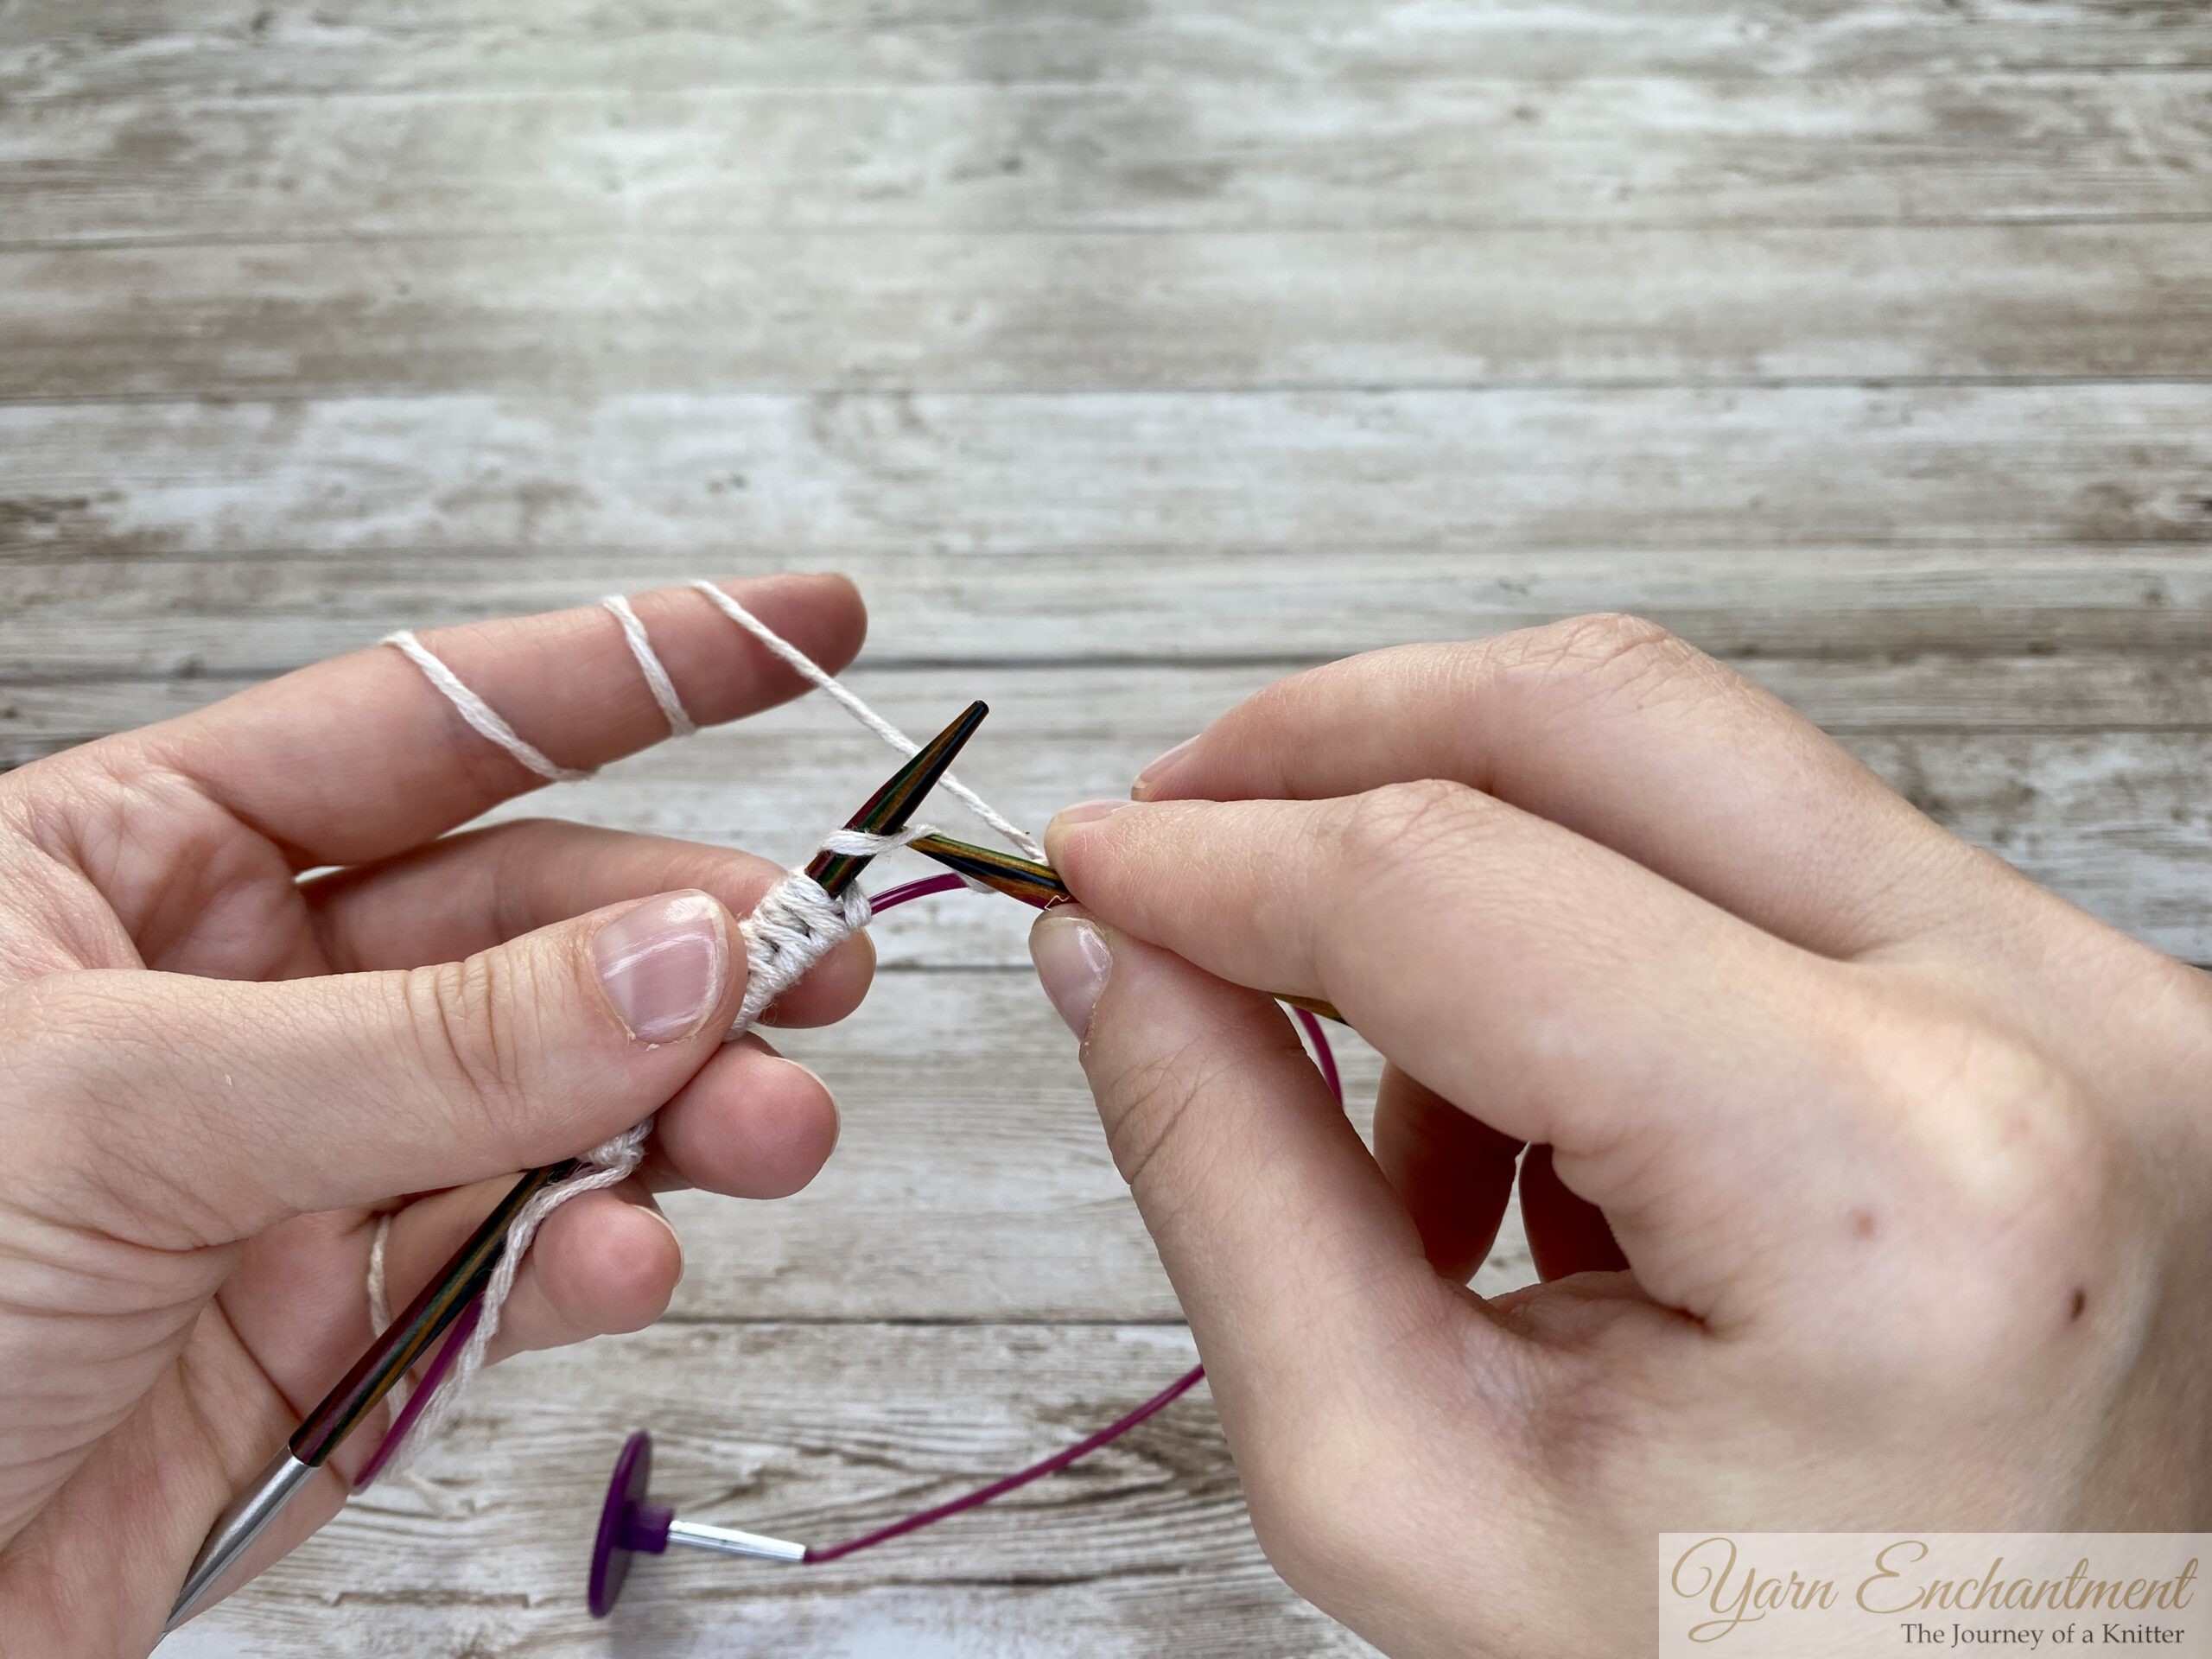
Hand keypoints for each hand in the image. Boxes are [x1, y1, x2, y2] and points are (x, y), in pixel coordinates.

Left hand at [0, 576, 874, 1653]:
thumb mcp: (127, 1113)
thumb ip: (430, 1044)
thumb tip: (682, 963)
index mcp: (128, 869)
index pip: (424, 724)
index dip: (634, 667)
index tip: (806, 624)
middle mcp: (229, 1005)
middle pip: (525, 927)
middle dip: (686, 944)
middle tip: (816, 961)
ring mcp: (291, 1172)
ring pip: (548, 1106)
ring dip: (679, 1115)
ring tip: (771, 1131)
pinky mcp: (336, 1336)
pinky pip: (509, 1271)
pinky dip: (593, 1264)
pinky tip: (630, 1259)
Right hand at [1028, 614, 2211, 1657]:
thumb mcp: (1411, 1490)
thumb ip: (1230, 1185)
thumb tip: (1120, 957)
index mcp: (1890, 1185)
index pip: (1454, 888)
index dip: (1220, 856)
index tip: (1092, 864)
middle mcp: (2044, 1034)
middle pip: (1598, 713)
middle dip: (1333, 745)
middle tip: (1183, 838)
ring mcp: (2099, 998)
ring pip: (1683, 762)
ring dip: (1465, 876)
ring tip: (1400, 1127)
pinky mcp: (2081, 998)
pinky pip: (1770, 859)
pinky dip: (1593, 944)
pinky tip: (1547, 1139)